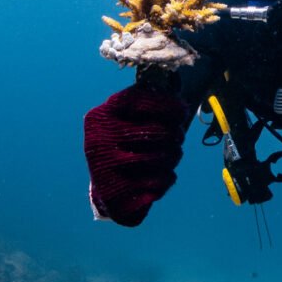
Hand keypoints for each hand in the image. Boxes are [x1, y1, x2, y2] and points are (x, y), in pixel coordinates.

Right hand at [83, 81, 186, 226]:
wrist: (106, 187)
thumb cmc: (124, 145)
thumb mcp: (126, 120)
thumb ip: (146, 105)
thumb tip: (175, 89)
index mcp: (101, 116)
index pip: (141, 101)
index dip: (168, 104)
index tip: (182, 109)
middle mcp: (98, 139)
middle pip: (157, 131)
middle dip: (175, 134)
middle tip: (178, 137)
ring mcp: (105, 167)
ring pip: (161, 157)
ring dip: (175, 155)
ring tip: (173, 154)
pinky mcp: (117, 192)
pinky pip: (159, 181)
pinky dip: (168, 177)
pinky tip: (164, 174)